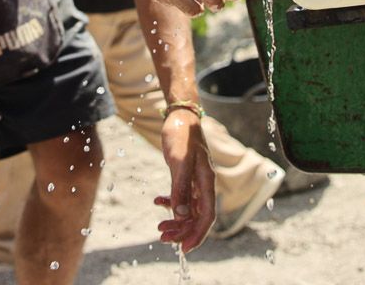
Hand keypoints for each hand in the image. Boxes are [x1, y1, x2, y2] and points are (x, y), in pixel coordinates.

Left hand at [155, 110, 214, 252]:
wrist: (180, 116)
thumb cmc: (181, 135)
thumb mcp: (179, 161)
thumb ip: (181, 187)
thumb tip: (181, 214)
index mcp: (207, 181)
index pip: (207, 216)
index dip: (198, 234)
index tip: (184, 248)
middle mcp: (204, 184)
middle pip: (197, 217)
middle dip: (182, 230)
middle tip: (163, 237)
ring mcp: (196, 181)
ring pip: (189, 210)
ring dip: (175, 220)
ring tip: (159, 227)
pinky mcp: (187, 176)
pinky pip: (182, 197)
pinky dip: (171, 203)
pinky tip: (157, 201)